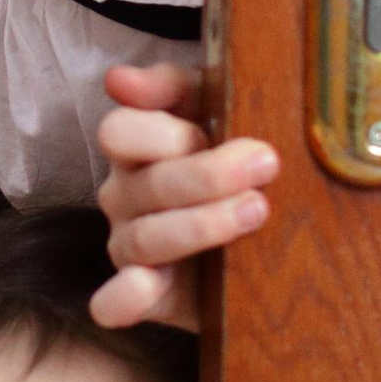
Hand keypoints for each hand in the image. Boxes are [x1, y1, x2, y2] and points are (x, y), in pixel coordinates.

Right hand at [90, 62, 277, 329]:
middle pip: (147, 186)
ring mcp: (131, 248)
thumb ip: (175, 85)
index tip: (216, 132)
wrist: (265, 240)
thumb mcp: (215, 108)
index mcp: (137, 149)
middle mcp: (126, 196)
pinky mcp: (150, 296)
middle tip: (266, 164)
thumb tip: (117, 79)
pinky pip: (115, 302)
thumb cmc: (234, 161)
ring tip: (257, 211)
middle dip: (207, 174)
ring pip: (143, 238)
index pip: (120, 133)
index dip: (165, 134)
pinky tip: (145, 285)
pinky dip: (125, 297)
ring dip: (199, 224)